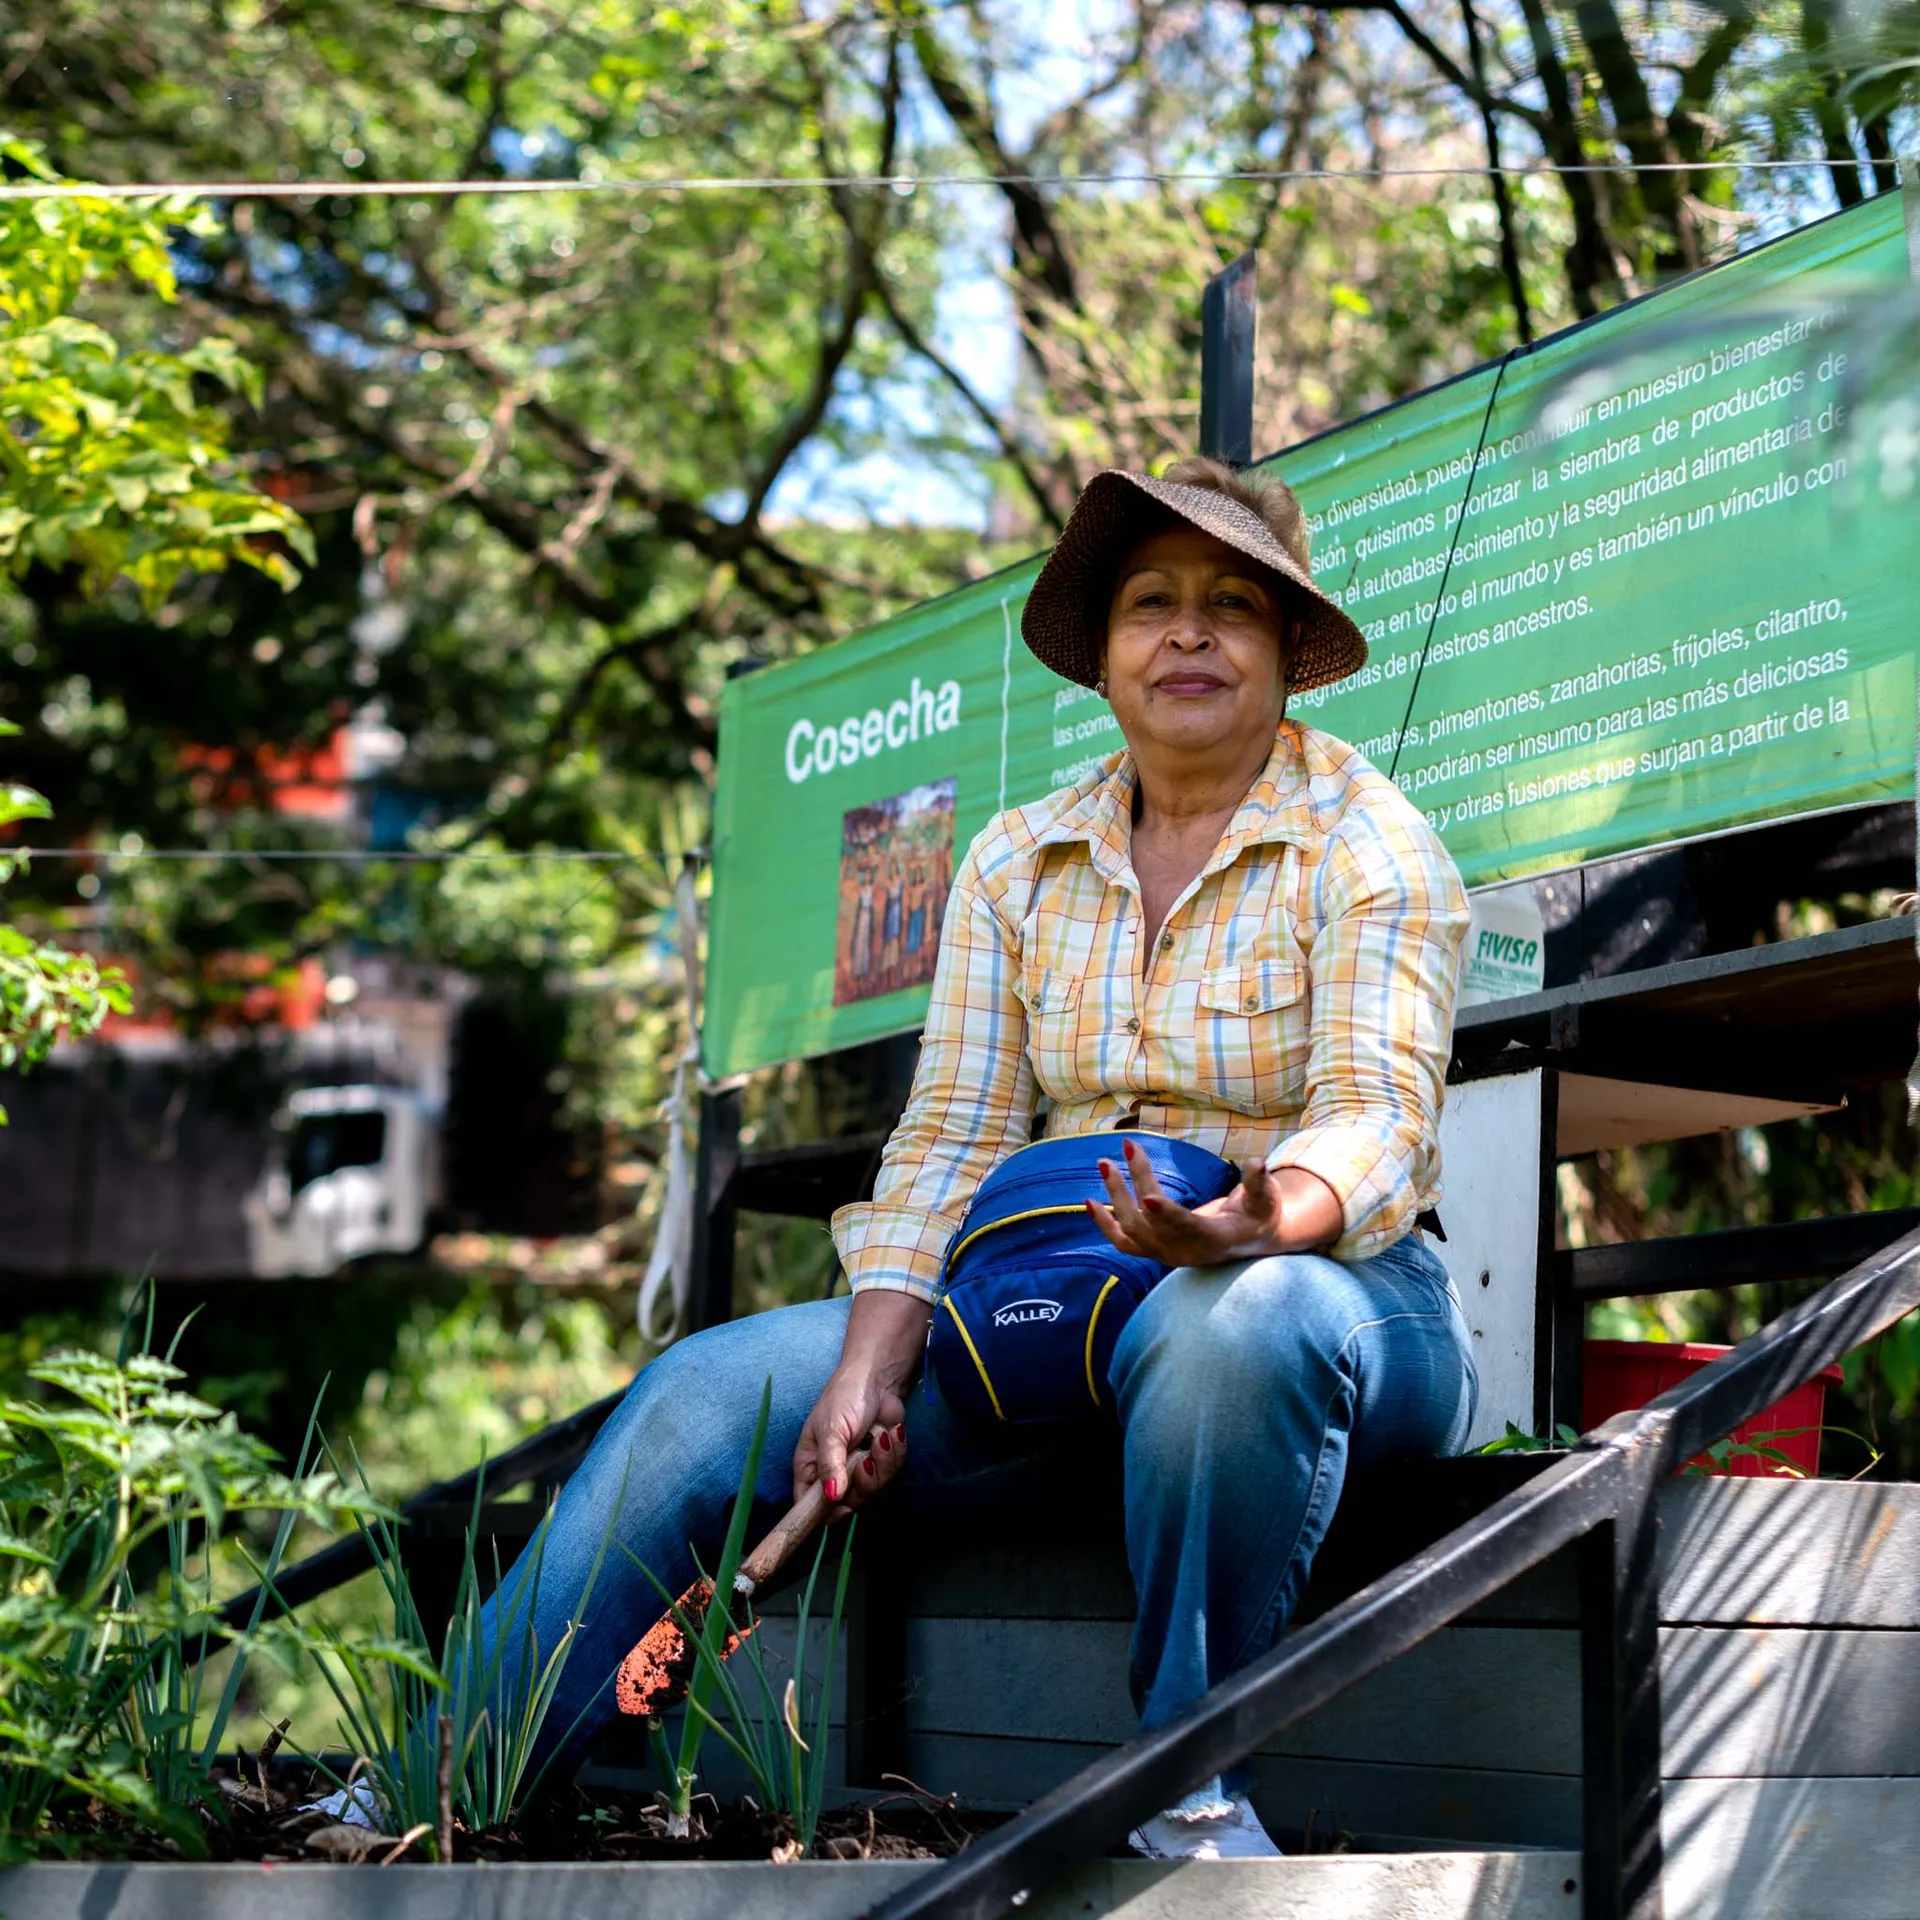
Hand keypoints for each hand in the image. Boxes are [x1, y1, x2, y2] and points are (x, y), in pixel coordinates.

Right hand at [793, 1369, 907, 1517]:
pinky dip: (895, 1453)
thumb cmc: (843, 1400)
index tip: (842, 1507)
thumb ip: (830, 1463)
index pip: (809, 1505)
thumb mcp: (831, 1429)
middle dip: (864, 1482)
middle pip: (849, 1503)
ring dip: (883, 1463)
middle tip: (865, 1457)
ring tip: (880, 1436)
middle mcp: (833, 1474)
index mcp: (811, 1467)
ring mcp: (859, 1471)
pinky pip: (893, 1474)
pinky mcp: (882, 1464)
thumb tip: (831, 1497)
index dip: (823, 1513)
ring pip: (875, 1491)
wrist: (877, 1380)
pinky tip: (890, 1432)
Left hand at [1085, 1136, 1341, 1266]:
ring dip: (1115, 1196)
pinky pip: (1122, 1242)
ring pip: (1132, 1229)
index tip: (1147, 1197)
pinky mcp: (1154, 1251)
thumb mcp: (1265, 1198)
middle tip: (1130, 1146)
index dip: (1167, 1215)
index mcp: (1214, 1240)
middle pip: (1152, 1221)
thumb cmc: (1258, 1213)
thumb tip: (1257, 1163)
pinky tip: (1089, 1201)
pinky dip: (1104, 1224)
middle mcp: (1185, 1252)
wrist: (1247, 1239)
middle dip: (1138, 1182)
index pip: (1187, 1228)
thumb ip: (1259, 1183)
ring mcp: (1166, 1255)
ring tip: (1105, 1163)